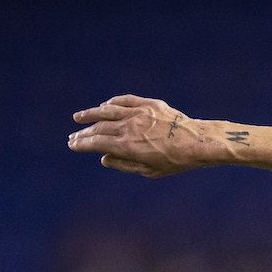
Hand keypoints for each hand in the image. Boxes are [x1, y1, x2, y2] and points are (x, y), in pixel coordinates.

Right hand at [67, 94, 224, 177]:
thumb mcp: (149, 171)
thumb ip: (124, 164)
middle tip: (73, 137)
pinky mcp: (150, 104)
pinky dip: (112, 103)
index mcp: (127, 146)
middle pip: (99, 128)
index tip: (73, 145)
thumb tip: (103, 158)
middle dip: (84, 133)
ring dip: (91, 114)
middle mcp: (130, 127)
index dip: (82, 144)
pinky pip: (126, 101)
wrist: (199, 142)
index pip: (97, 143)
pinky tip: (104, 106)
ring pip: (108, 111)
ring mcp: (139, 113)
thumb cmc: (176, 161)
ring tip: (79, 118)